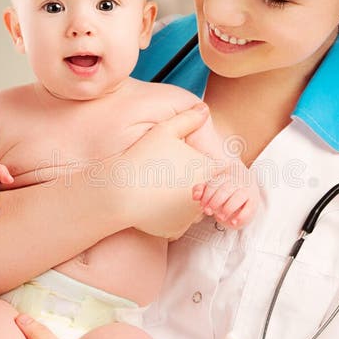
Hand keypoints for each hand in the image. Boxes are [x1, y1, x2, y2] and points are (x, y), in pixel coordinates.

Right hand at [115, 102, 227, 239]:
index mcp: (207, 171)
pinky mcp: (176, 230)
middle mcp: (205, 196)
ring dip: (185, 200)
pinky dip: (170, 215)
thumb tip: (204, 108)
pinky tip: (155, 203)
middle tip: (171, 174)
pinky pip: (178, 221)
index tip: (189, 160)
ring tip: (162, 188)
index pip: (220, 168)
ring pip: (195, 206)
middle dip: (197, 182)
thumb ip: (188, 118)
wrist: (119, 192)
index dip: (206, 162)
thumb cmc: (142, 158)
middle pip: (209, 188)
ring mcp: (191, 216)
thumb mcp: (165, 131)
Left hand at [192, 163, 259, 228]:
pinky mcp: (253, 202)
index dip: (207, 196)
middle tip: (208, 211)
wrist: (247, 187)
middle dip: (215, 202)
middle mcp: (237, 182)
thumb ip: (201, 190)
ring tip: (220, 217)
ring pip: (238, 197)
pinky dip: (241, 216)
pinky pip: (249, 209)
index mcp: (225, 177)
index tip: (202, 206)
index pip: (214, 185)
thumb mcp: (212, 188)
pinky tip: (233, 222)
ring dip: (227, 208)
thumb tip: (195, 196)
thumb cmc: (225, 189)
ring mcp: (246, 191)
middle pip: (225, 190)